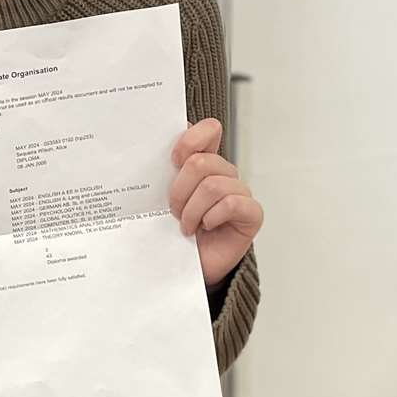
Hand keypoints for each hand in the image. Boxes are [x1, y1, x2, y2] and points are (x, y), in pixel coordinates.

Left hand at [169, 119, 262, 286]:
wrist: (187, 266)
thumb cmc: (174, 230)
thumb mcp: (160, 198)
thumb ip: (161, 172)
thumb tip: (146, 147)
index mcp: (203, 162)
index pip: (209, 130)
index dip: (191, 139)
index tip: (173, 158)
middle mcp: (223, 173)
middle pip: (201, 162)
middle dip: (179, 189)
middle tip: (173, 210)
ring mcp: (240, 193)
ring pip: (213, 185)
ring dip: (192, 209)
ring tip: (186, 225)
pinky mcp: (251, 214)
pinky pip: (232, 203)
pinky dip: (211, 217)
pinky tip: (205, 227)